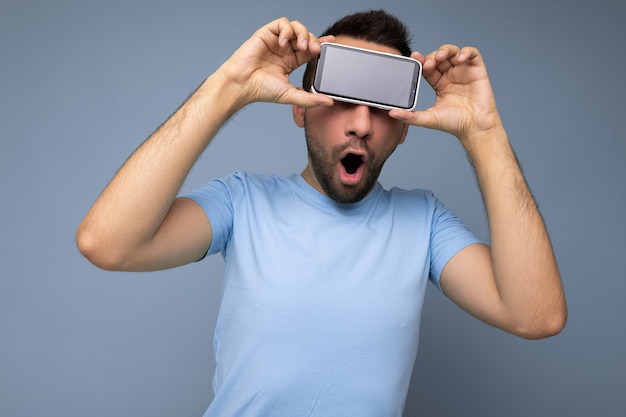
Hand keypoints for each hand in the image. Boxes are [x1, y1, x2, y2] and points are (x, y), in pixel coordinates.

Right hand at [217, 17, 333, 107]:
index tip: (331, 42)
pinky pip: (282, 24)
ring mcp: (276, 41)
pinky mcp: (267, 33)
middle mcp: (285, 50)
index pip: (310, 49)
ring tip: (301, 46)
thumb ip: (310, 99)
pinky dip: (286, 31)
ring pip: (296, 27)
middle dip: (313, 40)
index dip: (321, 44)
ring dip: (302, 33)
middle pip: (306, 36)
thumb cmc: (262, 90)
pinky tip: (282, 43)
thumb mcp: (291, 95)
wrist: (242, 84)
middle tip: (314, 50)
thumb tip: (328, 102)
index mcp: (291, 61)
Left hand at [390, 44, 501, 142]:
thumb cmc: (454, 124)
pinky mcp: (478, 70)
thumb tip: (391, 113)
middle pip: (439, 56)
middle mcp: (451, 76)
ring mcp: (464, 72)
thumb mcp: (428, 118)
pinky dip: (466, 52)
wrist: (475, 128)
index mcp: (439, 84)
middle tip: (429, 63)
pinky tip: (460, 59)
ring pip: (454, 52)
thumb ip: (410, 116)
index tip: (415, 58)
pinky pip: (472, 54)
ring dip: (446, 50)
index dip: (422, 61)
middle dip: (433, 56)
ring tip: (441, 57)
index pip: (428, 67)